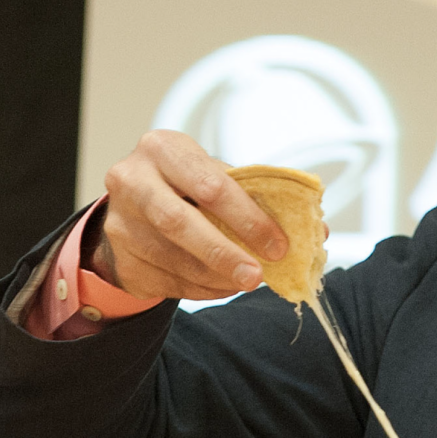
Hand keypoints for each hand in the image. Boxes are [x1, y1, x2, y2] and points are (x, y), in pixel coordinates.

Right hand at [91, 130, 287, 299]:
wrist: (134, 204)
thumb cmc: (188, 185)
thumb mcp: (217, 176)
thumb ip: (261, 197)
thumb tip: (318, 229)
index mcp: (165, 148)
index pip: (211, 184)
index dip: (248, 218)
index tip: (279, 244)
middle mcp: (132, 179)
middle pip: (180, 222)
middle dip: (226, 253)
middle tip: (258, 276)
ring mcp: (119, 220)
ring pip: (173, 259)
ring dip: (217, 277)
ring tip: (245, 281)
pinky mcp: (119, 257)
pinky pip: (166, 281)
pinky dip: (202, 289)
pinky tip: (223, 286)